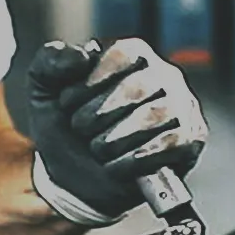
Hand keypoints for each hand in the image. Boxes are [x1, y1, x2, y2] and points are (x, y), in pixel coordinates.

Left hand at [26, 38, 210, 225]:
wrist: (75, 179)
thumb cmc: (67, 128)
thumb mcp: (44, 89)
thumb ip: (51, 60)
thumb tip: (81, 55)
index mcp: (134, 55)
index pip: (122, 56)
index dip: (89, 82)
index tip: (67, 103)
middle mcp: (164, 76)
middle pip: (138, 87)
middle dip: (99, 115)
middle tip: (81, 130)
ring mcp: (182, 107)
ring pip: (155, 116)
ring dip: (115, 139)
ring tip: (98, 149)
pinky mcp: (190, 140)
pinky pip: (171, 144)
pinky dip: (135, 160)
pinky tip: (115, 166)